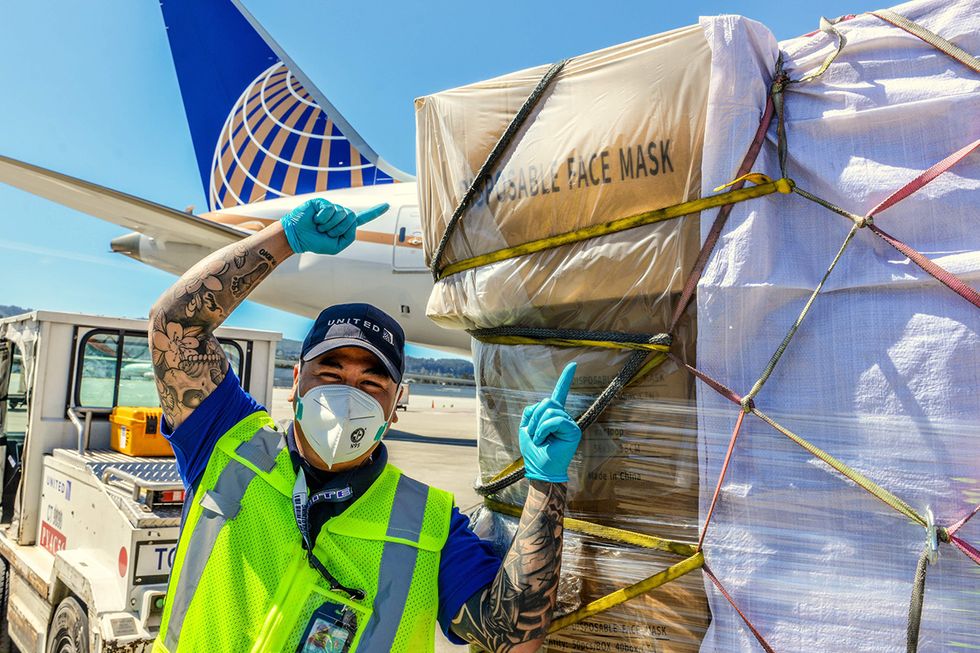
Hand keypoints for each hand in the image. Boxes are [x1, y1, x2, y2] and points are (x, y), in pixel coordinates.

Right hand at [280, 198, 388, 254]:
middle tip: (325, 232)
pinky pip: (330, 209)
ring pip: (341, 214)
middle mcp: (340, 214)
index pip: (363, 218)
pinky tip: (315, 219)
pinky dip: (322, 218)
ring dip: (329, 225)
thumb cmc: (315, 242)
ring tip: (319, 227)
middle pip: (352, 218)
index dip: (375, 212)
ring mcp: (332, 207)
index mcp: (345, 225)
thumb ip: (349, 236)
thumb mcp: (336, 246)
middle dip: (339, 228)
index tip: (387, 205)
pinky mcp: (322, 202)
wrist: (297, 237)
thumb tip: (352, 219)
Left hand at [519, 363, 580, 482]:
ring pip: (549, 409)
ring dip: (538, 425)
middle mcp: (564, 417)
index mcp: (553, 415)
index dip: (566, 379)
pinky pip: (554, 420)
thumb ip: (532, 412)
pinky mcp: (573, 430)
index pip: (560, 393)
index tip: (574, 364)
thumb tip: (544, 403)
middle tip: (535, 434)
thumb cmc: (534, 451)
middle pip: (547, 401)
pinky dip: (543, 429)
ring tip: (539, 439)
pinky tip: (544, 440)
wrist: (540, 469)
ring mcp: (570, 423)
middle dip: (535, 417)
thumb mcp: (526, 427)